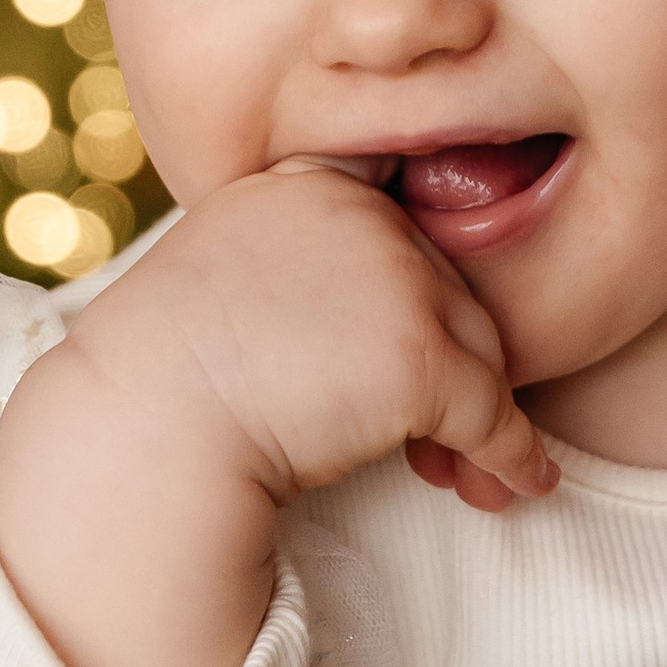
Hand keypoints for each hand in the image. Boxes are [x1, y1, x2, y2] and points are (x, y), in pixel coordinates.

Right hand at [111, 161, 558, 517]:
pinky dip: (511, 457)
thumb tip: (368, 331)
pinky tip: (523, 483)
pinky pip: (492, 415)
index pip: (395, 225)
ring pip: (478, 351)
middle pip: (447, 291)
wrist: (144, 432)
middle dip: (449, 367)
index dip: (412, 287)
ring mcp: (396, 280)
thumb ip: (300, 271)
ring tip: (474, 473)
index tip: (411, 338)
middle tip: (440, 439)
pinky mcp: (420, 356)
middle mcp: (362, 214)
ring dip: (481, 418)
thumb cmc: (168, 378)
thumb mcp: (224, 282)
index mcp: (307, 183)